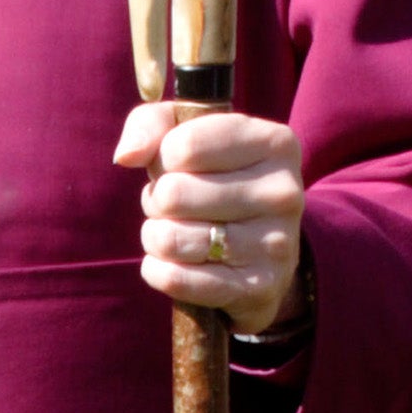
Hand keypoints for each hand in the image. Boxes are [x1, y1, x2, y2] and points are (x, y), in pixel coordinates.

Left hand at [112, 102, 304, 334]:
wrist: (261, 245)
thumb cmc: (212, 173)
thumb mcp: (185, 132)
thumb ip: (150, 124)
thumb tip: (127, 156)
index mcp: (274, 143)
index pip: (183, 146)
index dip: (163, 158)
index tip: (177, 165)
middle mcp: (284, 192)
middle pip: (173, 194)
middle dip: (157, 199)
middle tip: (173, 203)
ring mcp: (277, 244)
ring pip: (172, 239)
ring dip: (155, 236)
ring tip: (172, 230)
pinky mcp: (259, 289)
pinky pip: (178, 280)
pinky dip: (158, 271)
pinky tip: (169, 262)